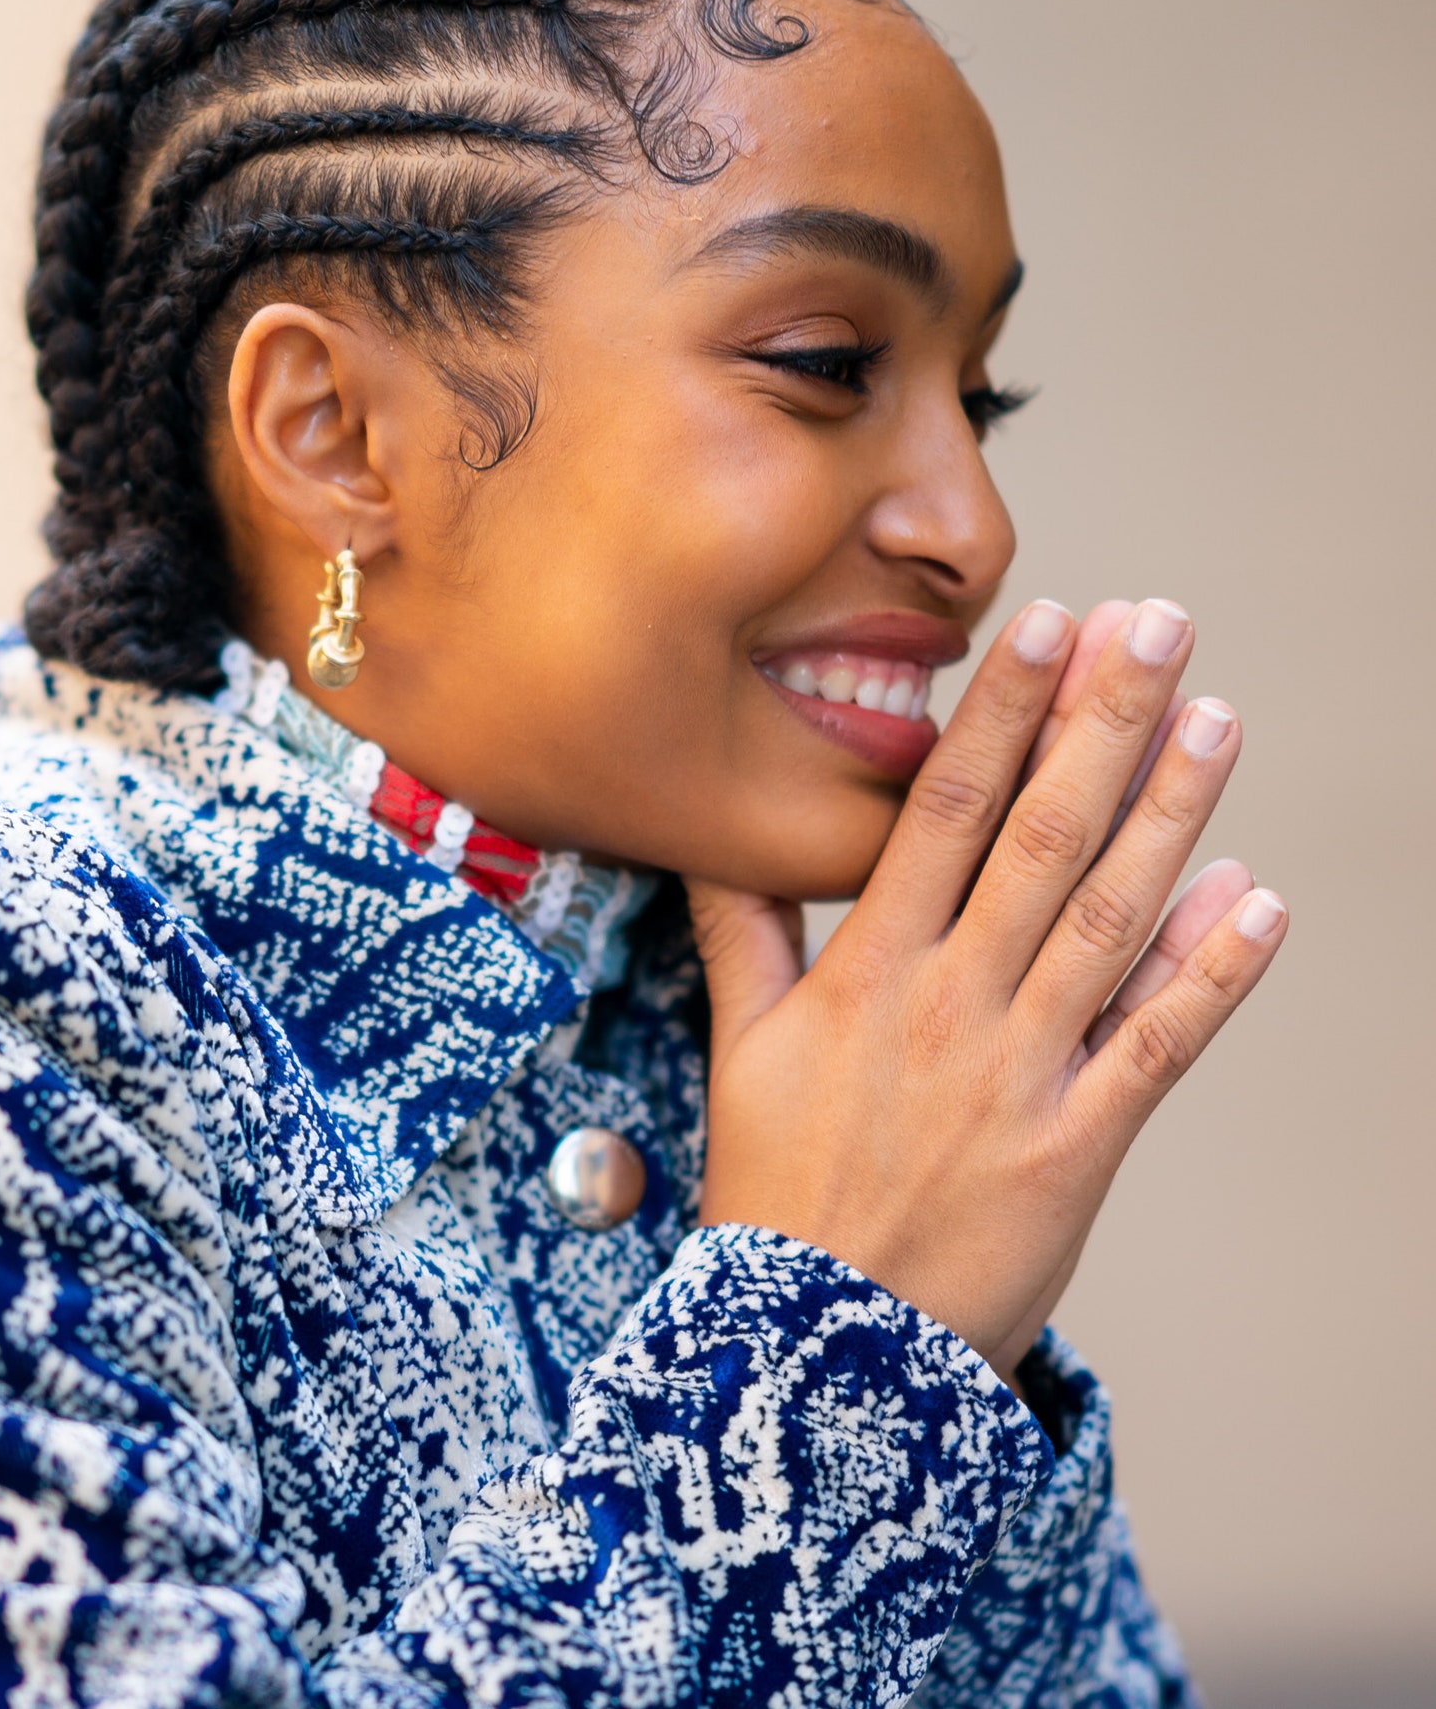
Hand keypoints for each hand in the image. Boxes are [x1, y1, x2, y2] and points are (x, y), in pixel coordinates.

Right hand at [688, 598, 1286, 1373]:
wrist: (818, 1350)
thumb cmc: (777, 1192)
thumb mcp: (740, 1051)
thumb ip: (743, 936)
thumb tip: (716, 843)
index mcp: (867, 973)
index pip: (940, 814)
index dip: (1001, 716)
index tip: (1048, 628)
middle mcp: (948, 1005)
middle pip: (1038, 841)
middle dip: (1102, 725)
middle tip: (1158, 626)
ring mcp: (1017, 1075)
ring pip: (1106, 922)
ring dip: (1170, 818)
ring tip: (1217, 720)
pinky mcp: (1075, 1148)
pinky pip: (1155, 1049)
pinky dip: (1212, 976)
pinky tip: (1260, 903)